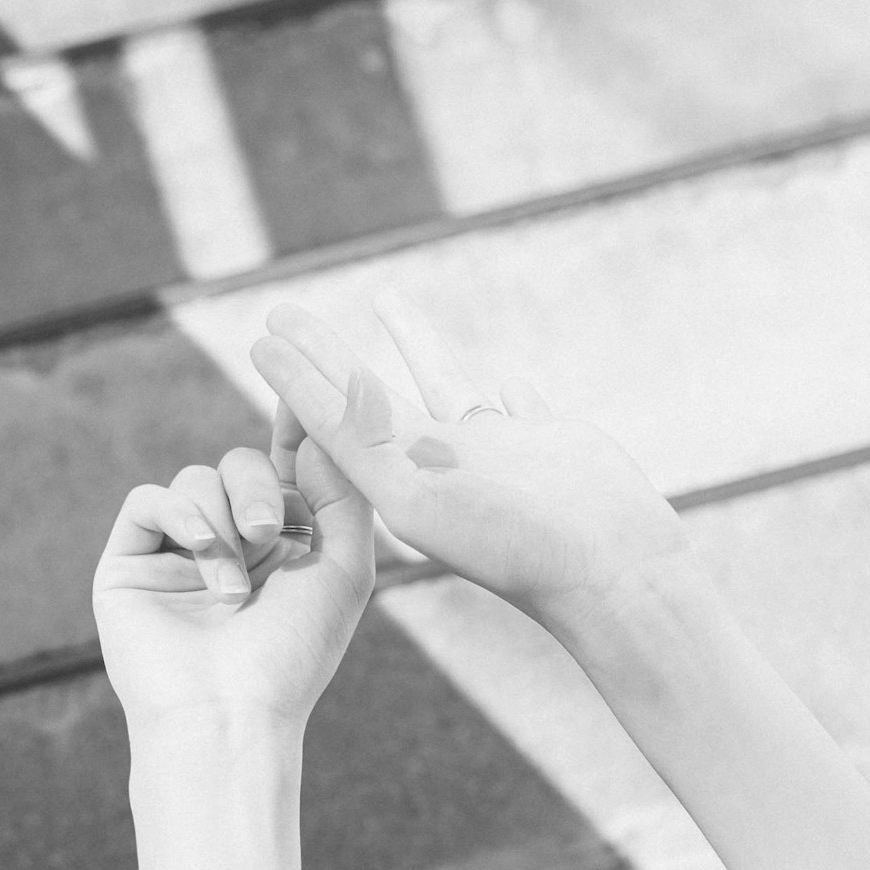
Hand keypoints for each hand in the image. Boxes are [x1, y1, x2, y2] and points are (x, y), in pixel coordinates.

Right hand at [92, 432, 376, 738]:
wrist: (228, 713)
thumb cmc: (293, 655)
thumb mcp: (345, 568)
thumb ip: (342, 492)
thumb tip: (315, 431)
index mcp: (280, 549)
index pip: (280, 471)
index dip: (290, 435)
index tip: (300, 399)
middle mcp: (227, 548)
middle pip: (238, 465)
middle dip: (255, 486)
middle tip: (264, 532)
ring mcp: (175, 556)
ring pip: (194, 480)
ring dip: (220, 518)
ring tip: (234, 583)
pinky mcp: (129, 564)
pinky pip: (150, 500)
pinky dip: (180, 516)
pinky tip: (201, 554)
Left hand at [248, 293, 687, 626]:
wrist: (608, 570)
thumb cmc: (517, 539)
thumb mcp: (420, 491)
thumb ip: (368, 442)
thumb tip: (310, 399)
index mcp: (402, 487)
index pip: (336, 421)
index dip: (297, 379)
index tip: (261, 336)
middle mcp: (441, 470)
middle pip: (373, 398)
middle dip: (329, 354)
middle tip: (283, 310)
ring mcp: (495, 457)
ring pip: (444, 386)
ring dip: (413, 347)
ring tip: (384, 299)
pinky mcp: (548, 447)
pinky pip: (516, 408)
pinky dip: (507, 394)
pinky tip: (505, 382)